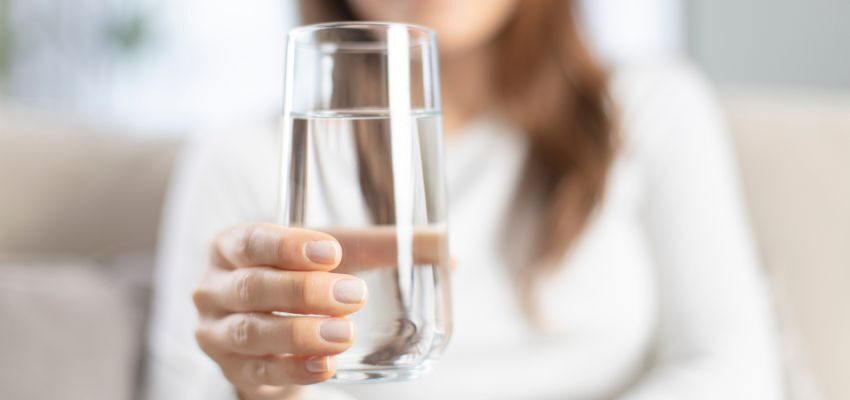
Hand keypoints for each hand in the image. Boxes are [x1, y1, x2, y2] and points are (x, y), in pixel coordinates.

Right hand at [193, 223, 367, 399]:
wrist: (273, 332)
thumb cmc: (300, 277)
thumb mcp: (335, 255)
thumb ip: (384, 246)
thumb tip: (443, 244)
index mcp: (232, 246)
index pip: (253, 241)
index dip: (290, 246)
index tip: (332, 252)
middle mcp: (214, 287)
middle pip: (252, 286)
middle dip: (303, 292)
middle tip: (352, 296)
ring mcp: (216, 331)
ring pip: (251, 332)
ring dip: (300, 333)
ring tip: (344, 334)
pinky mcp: (231, 369)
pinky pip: (259, 372)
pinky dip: (294, 369)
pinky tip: (325, 365)